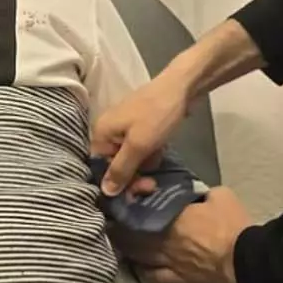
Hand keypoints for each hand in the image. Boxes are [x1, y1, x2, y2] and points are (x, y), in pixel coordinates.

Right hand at [91, 67, 192, 195]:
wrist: (182, 88)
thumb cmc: (157, 115)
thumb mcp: (138, 146)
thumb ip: (121, 170)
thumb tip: (105, 191)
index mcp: (101, 132)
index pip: (100, 167)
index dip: (115, 183)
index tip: (134, 194)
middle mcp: (108, 130)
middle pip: (114, 164)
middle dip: (133, 175)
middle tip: (151, 184)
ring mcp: (125, 128)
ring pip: (130, 158)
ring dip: (144, 164)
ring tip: (157, 159)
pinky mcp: (140, 127)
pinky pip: (140, 148)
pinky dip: (150, 153)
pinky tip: (160, 150)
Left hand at [112, 187, 252, 282]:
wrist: (247, 260)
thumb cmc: (232, 225)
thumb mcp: (220, 195)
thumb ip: (200, 191)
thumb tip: (193, 192)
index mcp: (171, 216)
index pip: (143, 208)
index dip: (130, 204)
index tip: (122, 199)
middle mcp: (163, 240)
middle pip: (133, 233)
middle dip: (121, 226)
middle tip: (112, 220)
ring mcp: (169, 262)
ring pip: (139, 255)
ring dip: (127, 247)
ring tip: (118, 240)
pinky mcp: (179, 280)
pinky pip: (154, 277)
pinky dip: (143, 270)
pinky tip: (138, 266)